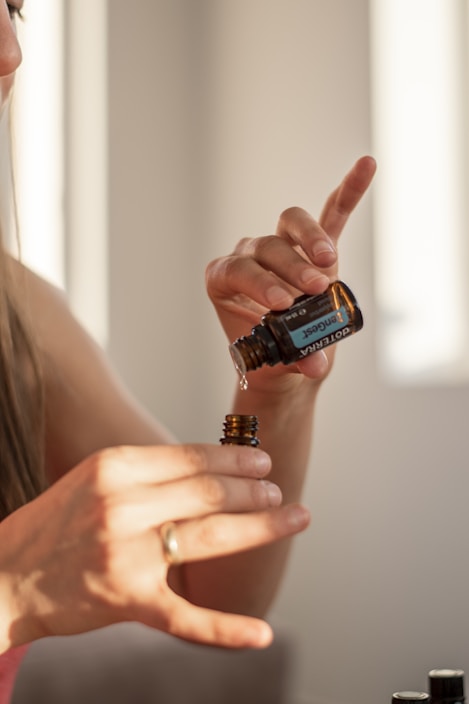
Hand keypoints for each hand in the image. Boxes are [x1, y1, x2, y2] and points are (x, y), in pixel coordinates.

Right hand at [0, 444, 309, 651]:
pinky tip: (261, 633)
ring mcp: (126, 554)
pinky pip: (186, 616)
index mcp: (115, 468)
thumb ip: (148, 473)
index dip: (236, 460)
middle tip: (281, 493)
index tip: (263, 462)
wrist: (7, 575)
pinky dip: (227, 629)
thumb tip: (209, 471)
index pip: (192, 458)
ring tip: (290, 518)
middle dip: (255, 492)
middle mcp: (122, 505)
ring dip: (260, 528)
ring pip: (211, 536)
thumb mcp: (94, 479)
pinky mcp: (127, 601)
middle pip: (209, 492)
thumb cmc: (55, 524)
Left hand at [206, 156, 375, 386]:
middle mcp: (249, 255)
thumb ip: (293, 358)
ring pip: (293, 226)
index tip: (283, 303)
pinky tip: (366, 166)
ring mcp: (282, 247)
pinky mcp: (313, 248)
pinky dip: (348, 192)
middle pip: (268, 246)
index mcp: (225, 279)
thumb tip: (315, 364)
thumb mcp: (276, 361)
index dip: (259, 282)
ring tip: (328, 265)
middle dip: (291, 268)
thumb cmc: (271, 357)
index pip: (237, 269)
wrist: (287, 357)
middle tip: (313, 291)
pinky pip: (330, 215)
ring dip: (312, 241)